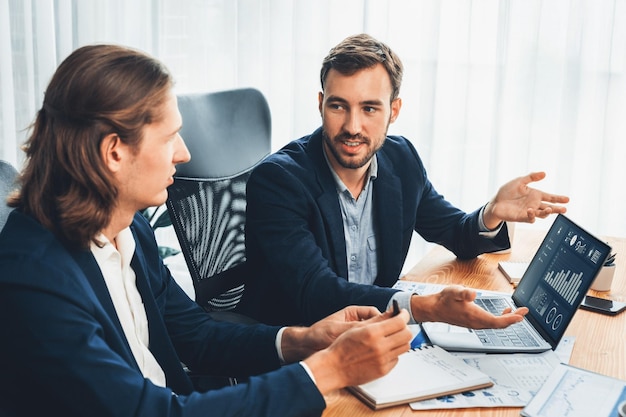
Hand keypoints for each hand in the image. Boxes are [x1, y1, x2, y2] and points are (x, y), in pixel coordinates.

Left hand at [280, 305, 381, 362]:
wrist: (306, 347)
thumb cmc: (319, 333)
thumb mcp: (339, 329)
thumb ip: (357, 327)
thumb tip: (377, 325)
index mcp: (353, 313)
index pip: (374, 313)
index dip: (381, 320)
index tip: (386, 327)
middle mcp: (356, 322)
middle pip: (375, 324)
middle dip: (380, 331)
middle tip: (384, 339)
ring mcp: (356, 334)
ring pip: (372, 336)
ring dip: (375, 341)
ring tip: (376, 347)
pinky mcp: (354, 346)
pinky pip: (367, 346)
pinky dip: (370, 350)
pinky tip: (371, 354)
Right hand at [303, 308, 411, 394]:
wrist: (334, 368)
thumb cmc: (342, 347)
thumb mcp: (356, 327)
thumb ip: (377, 320)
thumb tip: (392, 312)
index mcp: (372, 333)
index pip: (399, 321)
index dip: (404, 315)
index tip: (403, 314)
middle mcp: (380, 346)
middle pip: (407, 334)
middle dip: (405, 327)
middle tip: (400, 325)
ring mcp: (383, 360)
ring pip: (404, 347)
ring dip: (401, 340)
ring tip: (392, 337)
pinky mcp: (383, 370)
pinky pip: (397, 358)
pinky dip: (394, 352)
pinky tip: (384, 350)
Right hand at [410, 285, 528, 328]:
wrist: (434, 309)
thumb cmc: (444, 300)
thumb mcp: (453, 292)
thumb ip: (463, 293)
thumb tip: (472, 294)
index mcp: (474, 316)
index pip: (497, 322)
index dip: (510, 320)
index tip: (521, 316)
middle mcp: (477, 323)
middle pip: (499, 325)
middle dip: (513, 319)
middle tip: (524, 311)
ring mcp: (476, 324)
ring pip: (496, 325)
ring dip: (508, 319)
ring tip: (517, 312)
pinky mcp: (474, 322)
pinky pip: (491, 323)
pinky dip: (500, 319)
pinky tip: (503, 312)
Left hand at [483, 171, 568, 228]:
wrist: (495, 202)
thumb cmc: (507, 192)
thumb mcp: (519, 181)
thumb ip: (531, 177)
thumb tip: (544, 173)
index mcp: (535, 195)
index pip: (550, 197)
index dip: (558, 198)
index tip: (567, 199)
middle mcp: (534, 204)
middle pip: (549, 208)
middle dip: (557, 209)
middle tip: (564, 209)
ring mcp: (528, 211)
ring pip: (542, 214)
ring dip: (546, 212)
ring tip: (550, 209)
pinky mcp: (521, 217)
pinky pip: (530, 218)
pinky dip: (532, 215)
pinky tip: (531, 210)